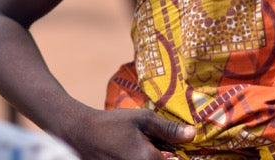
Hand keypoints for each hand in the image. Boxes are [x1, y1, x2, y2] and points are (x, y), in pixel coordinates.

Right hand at [62, 108, 193, 159]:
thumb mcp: (142, 119)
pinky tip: (134, 151)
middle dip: (167, 156)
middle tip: (162, 146)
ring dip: (155, 157)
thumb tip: (193, 134)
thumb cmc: (112, 123)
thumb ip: (168, 129)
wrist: (81, 133)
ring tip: (142, 146)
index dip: (181, 156)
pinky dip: (142, 159)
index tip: (178, 148)